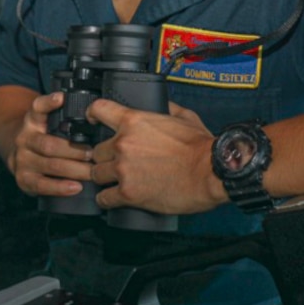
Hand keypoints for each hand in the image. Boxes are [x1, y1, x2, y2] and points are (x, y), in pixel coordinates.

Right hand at [3, 90, 95, 198]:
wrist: (18, 154)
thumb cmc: (43, 137)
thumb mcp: (47, 122)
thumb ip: (64, 117)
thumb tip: (96, 111)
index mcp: (32, 120)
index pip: (38, 107)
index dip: (49, 102)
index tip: (61, 98)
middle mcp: (24, 138)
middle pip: (50, 144)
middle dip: (75, 151)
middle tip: (95, 154)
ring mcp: (22, 159)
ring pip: (50, 165)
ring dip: (75, 170)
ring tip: (92, 172)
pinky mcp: (23, 179)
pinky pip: (43, 185)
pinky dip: (60, 187)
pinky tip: (75, 187)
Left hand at [84, 99, 223, 213]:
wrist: (212, 173)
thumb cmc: (202, 147)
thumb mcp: (185, 117)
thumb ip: (168, 108)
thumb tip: (163, 105)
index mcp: (133, 121)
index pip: (98, 109)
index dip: (92, 115)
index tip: (92, 121)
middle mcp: (123, 144)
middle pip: (97, 150)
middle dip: (104, 156)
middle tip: (115, 162)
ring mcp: (123, 169)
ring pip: (96, 173)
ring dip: (103, 177)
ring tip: (113, 181)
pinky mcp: (128, 193)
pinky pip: (104, 198)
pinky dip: (105, 199)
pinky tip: (110, 199)